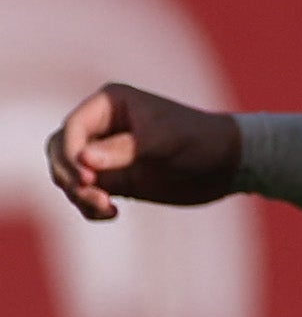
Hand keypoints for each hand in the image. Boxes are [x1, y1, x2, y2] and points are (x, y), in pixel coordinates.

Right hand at [45, 83, 240, 220]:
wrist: (228, 163)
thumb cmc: (200, 140)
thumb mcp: (164, 142)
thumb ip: (123, 150)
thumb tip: (84, 159)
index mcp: (111, 103)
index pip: (72, 128)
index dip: (71, 155)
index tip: (88, 180)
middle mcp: (103, 125)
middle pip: (59, 151)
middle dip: (69, 176)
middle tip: (93, 196)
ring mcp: (105, 153)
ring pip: (67, 175)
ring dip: (78, 195)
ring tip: (107, 208)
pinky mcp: (113, 178)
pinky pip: (83, 193)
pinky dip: (88, 206)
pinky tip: (111, 214)